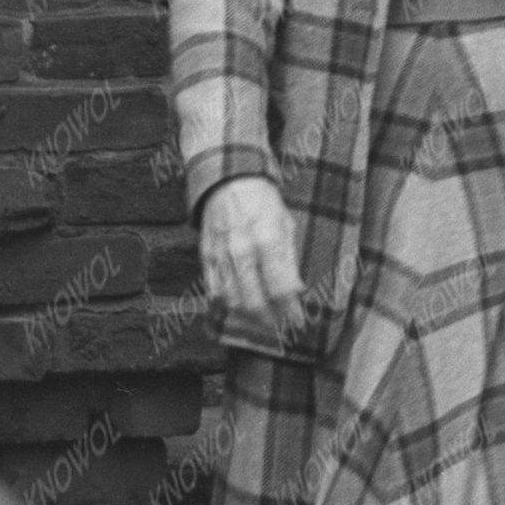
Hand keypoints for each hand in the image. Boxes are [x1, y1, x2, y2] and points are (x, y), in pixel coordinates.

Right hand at [198, 177, 309, 346]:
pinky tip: (239, 306)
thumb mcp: (286, 224)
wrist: (230, 180)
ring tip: (263, 318)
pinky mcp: (206, 257)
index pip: (280, 288)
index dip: (290, 310)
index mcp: (267, 240)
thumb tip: (297, 290)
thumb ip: (289, 259)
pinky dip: (226, 304)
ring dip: (248, 315)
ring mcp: (221, 256)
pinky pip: (213, 291)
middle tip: (280, 325)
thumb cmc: (264, 202)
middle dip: (270, 319)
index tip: (298, 321)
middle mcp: (243, 251)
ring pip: (232, 300)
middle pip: (254, 301)